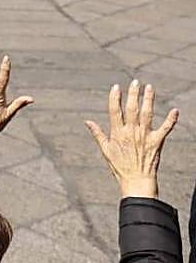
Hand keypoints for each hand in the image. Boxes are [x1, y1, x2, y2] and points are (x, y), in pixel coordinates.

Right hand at [85, 80, 177, 199]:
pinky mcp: (157, 142)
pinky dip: (171, 119)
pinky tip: (175, 110)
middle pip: (132, 108)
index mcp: (118, 133)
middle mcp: (132, 132)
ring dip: (149, 100)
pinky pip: (166, 128)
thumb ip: (97, 134)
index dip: (115, 97)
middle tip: (135, 82)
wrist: (137, 180)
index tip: (117, 87)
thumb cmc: (120, 166)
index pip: (115, 110)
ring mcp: (145, 136)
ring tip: (150, 88)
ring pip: (148, 114)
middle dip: (133, 94)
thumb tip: (87, 121)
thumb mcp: (105, 150)